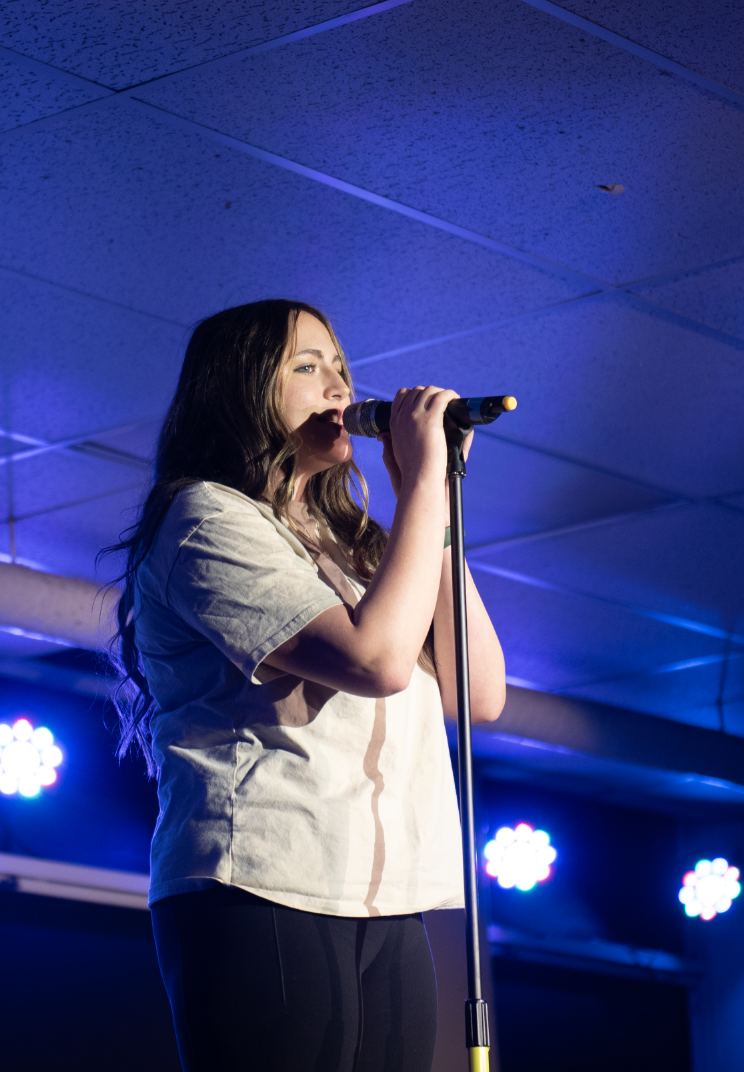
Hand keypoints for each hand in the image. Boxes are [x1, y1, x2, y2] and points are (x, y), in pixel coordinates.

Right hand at [378, 388, 474, 512]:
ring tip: (450, 400)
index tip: (426, 402)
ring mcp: (416, 416)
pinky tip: (455, 399)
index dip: (415, 395)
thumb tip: (382, 436)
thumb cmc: (409, 474)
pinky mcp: (430, 419)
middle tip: (442, 402)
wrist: (419, 480)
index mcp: (394, 424)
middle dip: (429, 393)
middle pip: (416, 391)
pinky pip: (441, 397)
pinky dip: (450, 394)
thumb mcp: (390, 457)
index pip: (402, 396)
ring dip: (441, 392)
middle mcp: (403, 416)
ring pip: (429, 391)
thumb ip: (386, 446)